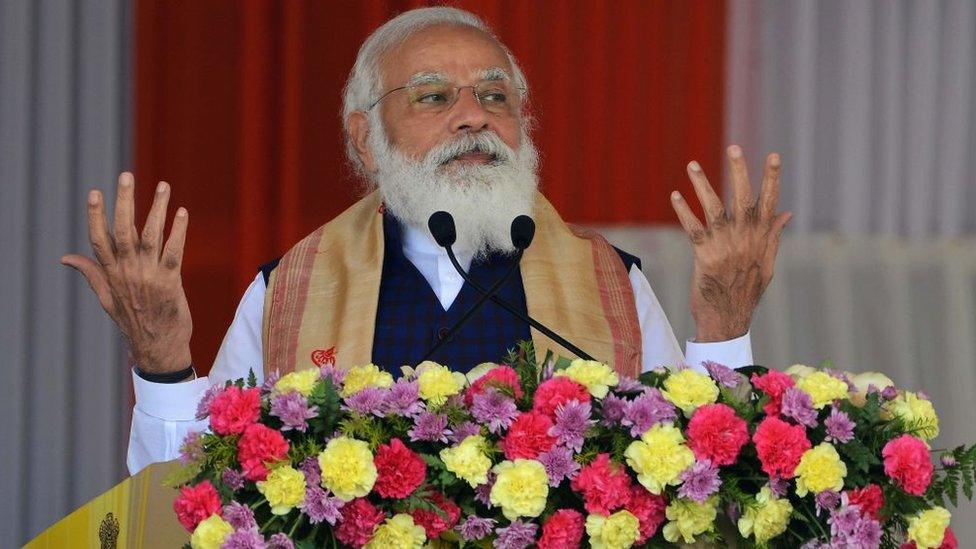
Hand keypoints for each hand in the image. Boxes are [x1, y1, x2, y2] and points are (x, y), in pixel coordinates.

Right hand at [61, 172, 192, 373]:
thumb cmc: (133, 321)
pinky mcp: (171, 281)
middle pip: (123, 230)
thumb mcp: (106, 298)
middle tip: (126, 175)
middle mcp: (128, 271)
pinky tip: (182, 212)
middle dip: (125, 201)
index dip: (96, 215)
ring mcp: (149, 275)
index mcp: (111, 274)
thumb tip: (66, 257)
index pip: (98, 239)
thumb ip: (90, 273)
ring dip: (157, 209)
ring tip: (163, 186)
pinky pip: (175, 251)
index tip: (95, 192)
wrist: (158, 347)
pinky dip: (179, 231)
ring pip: (152, 235)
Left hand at [670, 145, 791, 341]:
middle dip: (739, 171)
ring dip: (702, 185)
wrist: (727, 318)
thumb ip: (773, 235)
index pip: (770, 202)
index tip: (773, 155)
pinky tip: (675, 195)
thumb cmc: (746, 290)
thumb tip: (787, 212)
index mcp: (761, 237)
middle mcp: (745, 237)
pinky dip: (683, 211)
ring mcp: (725, 245)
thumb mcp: (766, 263)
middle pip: (743, 198)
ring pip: (714, 208)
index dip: (771, 178)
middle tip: (733, 146)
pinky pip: (692, 228)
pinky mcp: (704, 255)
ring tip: (692, 164)